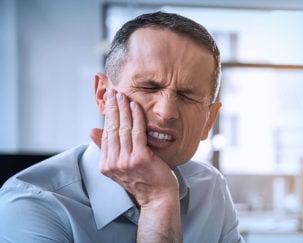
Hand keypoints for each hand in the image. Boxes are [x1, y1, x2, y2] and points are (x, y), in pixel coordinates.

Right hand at [93, 89, 178, 206]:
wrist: (157, 197)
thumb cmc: (142, 180)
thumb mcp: (119, 166)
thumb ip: (106, 148)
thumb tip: (91, 131)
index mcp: (106, 164)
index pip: (105, 134)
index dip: (107, 115)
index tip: (109, 101)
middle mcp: (113, 163)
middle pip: (112, 129)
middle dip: (112, 108)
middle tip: (113, 92)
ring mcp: (126, 161)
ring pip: (123, 129)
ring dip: (123, 109)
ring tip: (123, 95)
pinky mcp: (140, 158)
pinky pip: (137, 132)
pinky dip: (136, 118)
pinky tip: (135, 106)